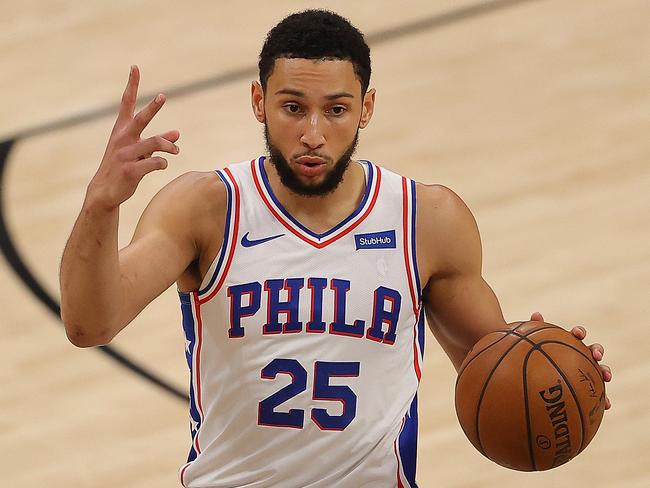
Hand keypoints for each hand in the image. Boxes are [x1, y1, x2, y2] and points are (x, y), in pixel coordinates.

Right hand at [87, 65, 179, 209]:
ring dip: (169, 146)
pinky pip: (155, 163)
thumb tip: (177, 134)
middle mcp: (123, 139)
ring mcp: (125, 154)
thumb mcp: (139, 151)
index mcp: (121, 130)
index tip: (135, 67)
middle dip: (152, 108)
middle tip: (163, 96)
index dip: (132, 85)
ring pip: (155, 143)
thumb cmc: (123, 167)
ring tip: (176, 150)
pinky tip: (163, 165)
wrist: (105, 191)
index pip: (127, 103)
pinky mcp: (130, 170)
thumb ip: (158, 141)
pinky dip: (163, 163)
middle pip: (140, 119)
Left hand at [530, 312, 611, 409]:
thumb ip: (534, 330)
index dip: (579, 332)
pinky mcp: (587, 387)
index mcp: (569, 343)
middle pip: (593, 350)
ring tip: (607, 377)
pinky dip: (604, 398)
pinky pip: (598, 393)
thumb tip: (536, 314)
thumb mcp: (531, 344)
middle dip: (597, 350)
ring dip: (606, 372)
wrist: (536, 373)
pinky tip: (607, 405)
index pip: (576, 334)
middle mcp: (580, 355)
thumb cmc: (534, 356)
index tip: (577, 334)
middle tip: (595, 355)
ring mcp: (586, 371)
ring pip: (600, 370)